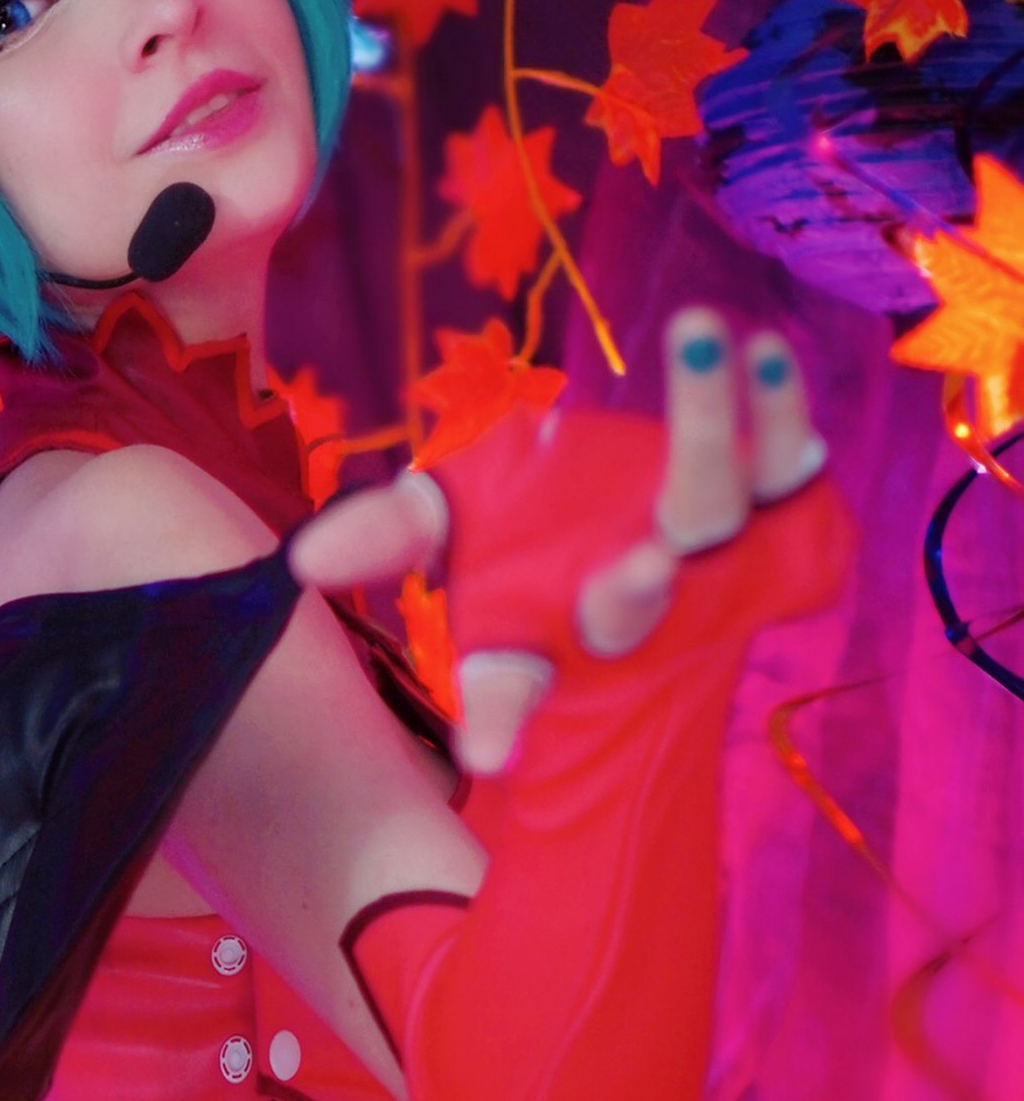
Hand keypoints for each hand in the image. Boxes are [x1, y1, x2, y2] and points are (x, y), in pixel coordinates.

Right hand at [286, 313, 831, 775]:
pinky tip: (766, 355)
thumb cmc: (537, 548)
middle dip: (646, 566)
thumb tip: (305, 559)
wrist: (647, 535)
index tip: (486, 755)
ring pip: (732, 509)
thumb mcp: (453, 533)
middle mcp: (640, 609)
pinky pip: (795, 473)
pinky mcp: (780, 518)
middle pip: (642, 594)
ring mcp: (722, 563)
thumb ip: (389, 538)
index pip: (520, 689)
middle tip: (647, 540)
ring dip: (730, 434)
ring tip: (722, 345)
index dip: (505, 717)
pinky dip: (786, 418)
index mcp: (551, 640)